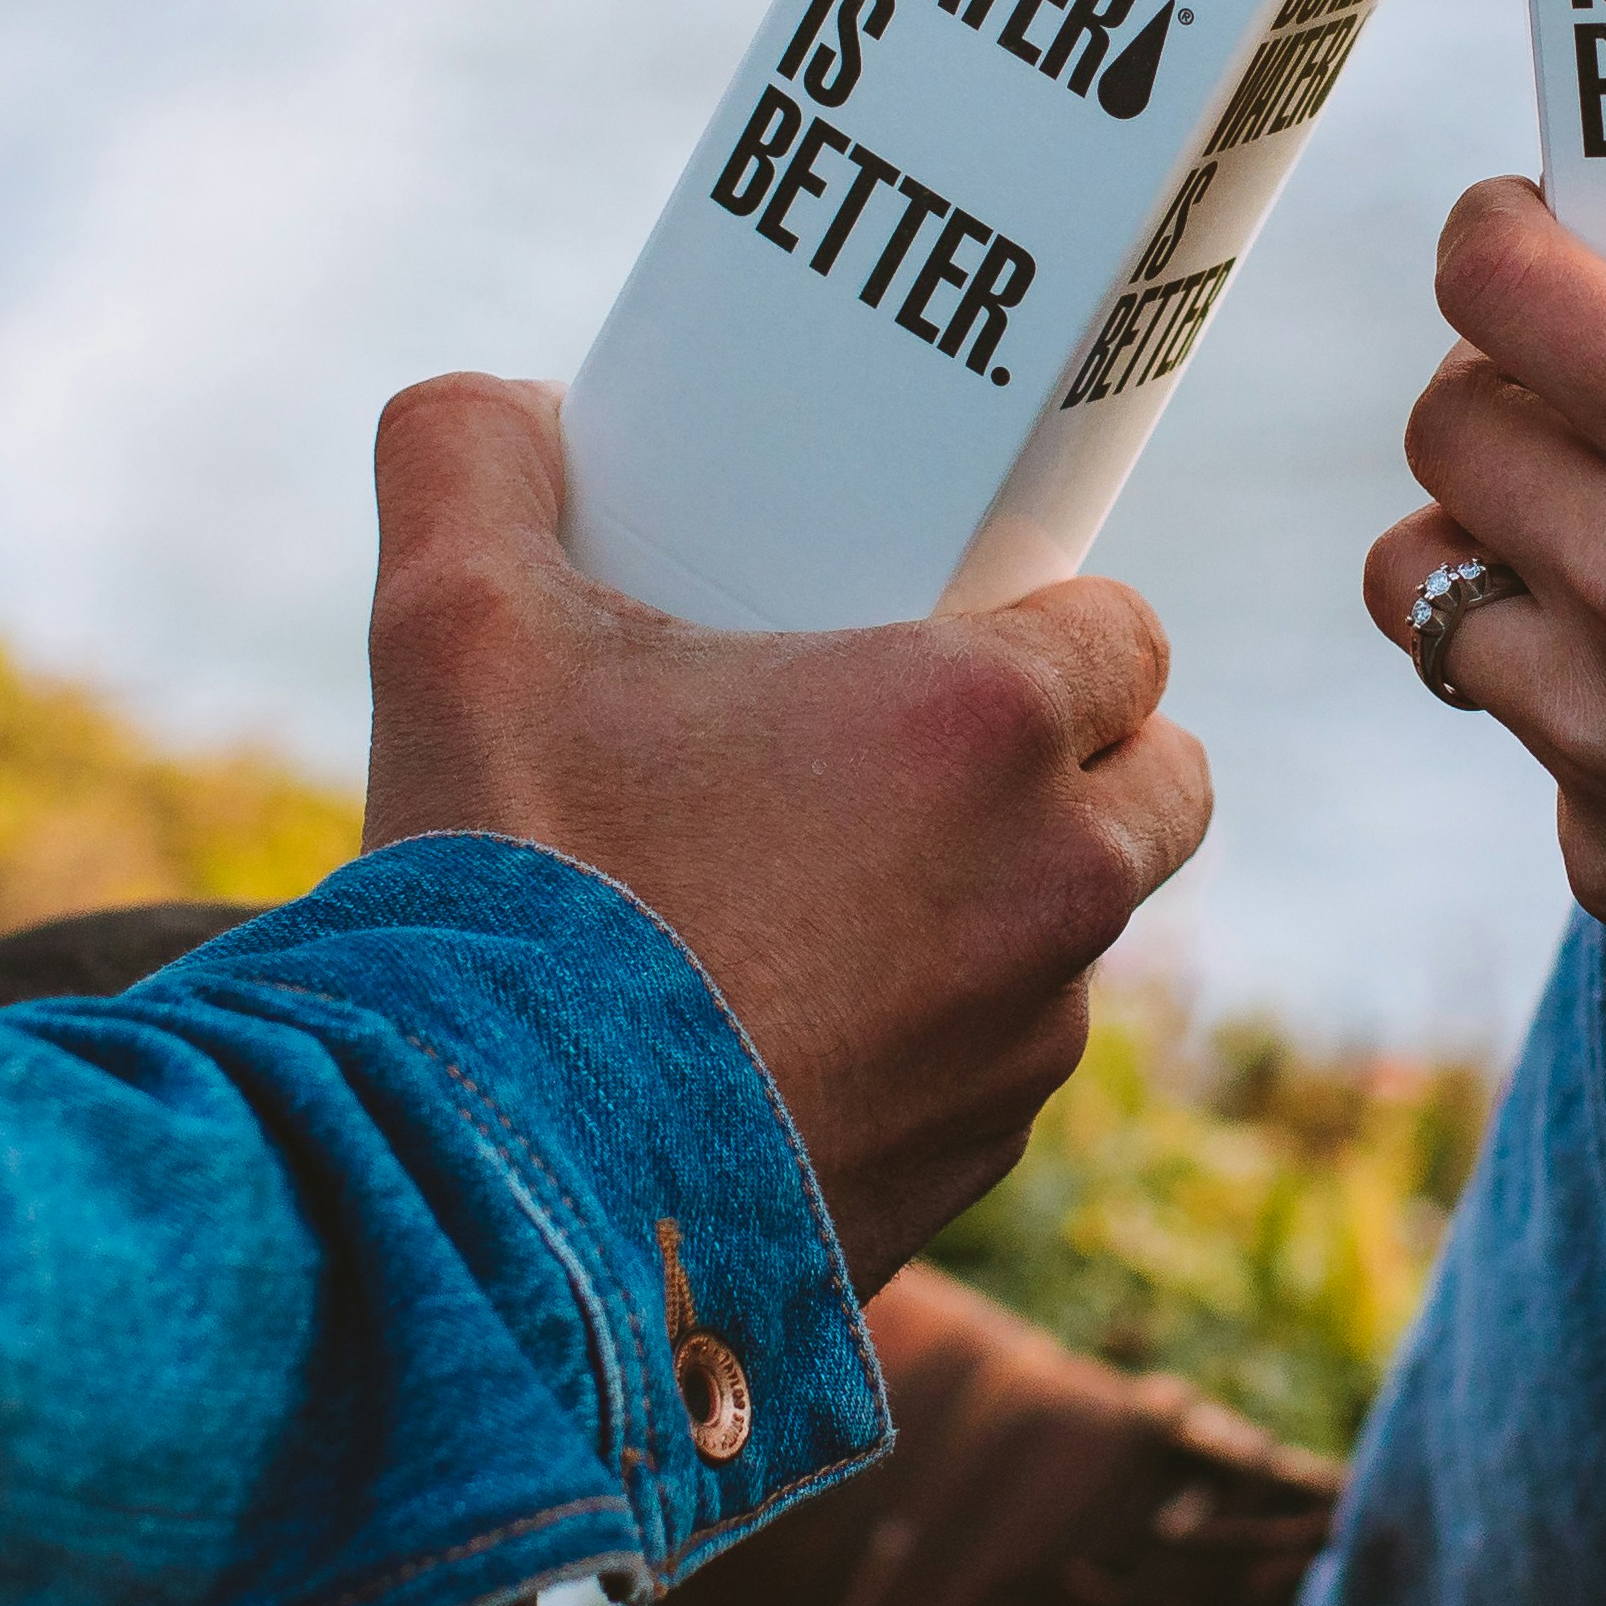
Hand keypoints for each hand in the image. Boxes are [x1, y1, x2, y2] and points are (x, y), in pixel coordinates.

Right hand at [363, 373, 1206, 1278]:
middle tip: (916, 752)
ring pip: (1080, 937)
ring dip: (1003, 904)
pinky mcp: (971, 1173)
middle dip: (1072, 762)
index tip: (957, 626)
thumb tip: (501, 409)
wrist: (481, 1196)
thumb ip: (475, 461)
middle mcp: (1051, 887)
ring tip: (843, 887)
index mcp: (983, 727)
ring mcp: (1023, 1047)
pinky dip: (936, 1038)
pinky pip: (1001, 1069)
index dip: (1054, 625)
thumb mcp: (452, 627)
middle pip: (1153, 787)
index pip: (1128, 636)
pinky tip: (803, 1023)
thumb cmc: (504, 894)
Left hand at [1363, 27, 1605, 1103]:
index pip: (1500, 288)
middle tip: (1571, 388)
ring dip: (1487, 547)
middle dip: (1490, 387)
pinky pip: (1529, 745)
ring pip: (1429, 591)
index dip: (1492, 237)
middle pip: (1444, 430)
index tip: (1532, 231)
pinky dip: (1577, 708)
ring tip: (1581, 539)